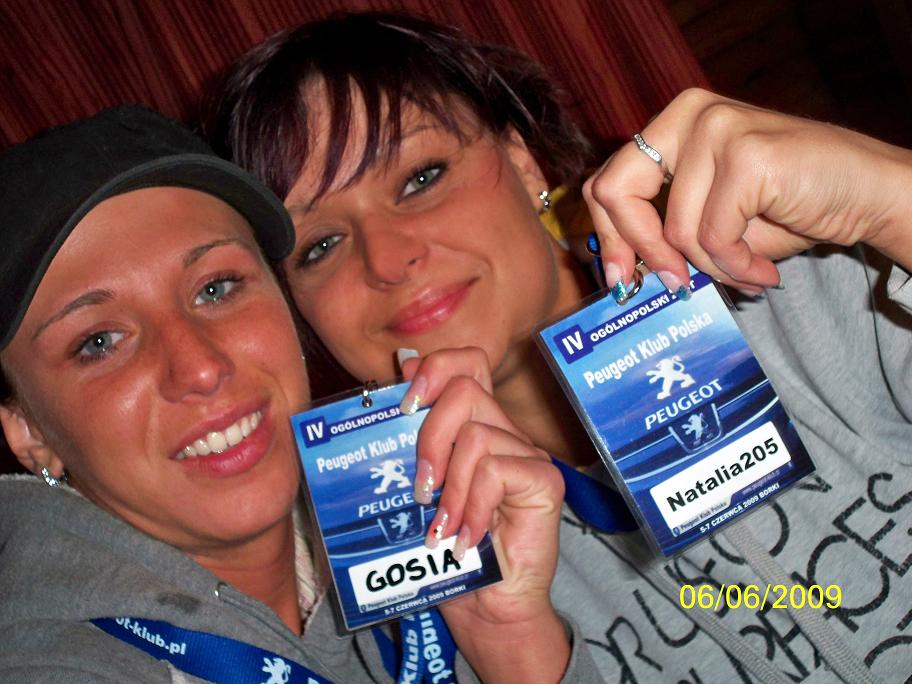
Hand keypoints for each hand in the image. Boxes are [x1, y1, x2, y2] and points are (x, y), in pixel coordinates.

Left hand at [399, 348, 568, 682]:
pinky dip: (471, 509)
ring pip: (477, 436)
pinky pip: (496, 472)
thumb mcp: (418, 490)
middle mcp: (505, 431)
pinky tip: (464, 540)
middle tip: (419, 488)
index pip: (467, 362)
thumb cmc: (447, 551)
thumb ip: (413, 435)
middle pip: (466, 390)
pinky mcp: (545, 482)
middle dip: (429, 437)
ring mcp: (528, 454)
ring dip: (449, 490)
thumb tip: (402, 366)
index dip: (435, 369)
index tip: (406, 406)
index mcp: (475, 424)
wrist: (486, 607)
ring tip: (440, 529)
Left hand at [583, 88, 911, 292]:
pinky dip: (738, 266)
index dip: (608, 236)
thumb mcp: (711, 219)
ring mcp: (717, 128)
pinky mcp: (747, 154)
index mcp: (672, 125)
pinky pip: (714, 237)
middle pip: (617, 192)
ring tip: (747, 271)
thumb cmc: (789, 207)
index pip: (607, 180)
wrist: (868, 194)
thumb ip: (664, 232)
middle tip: (672, 286)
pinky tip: (763, 268)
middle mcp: (689, 114)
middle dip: (640, 250)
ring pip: (676, 230)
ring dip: (713, 268)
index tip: (620, 278)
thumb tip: (621, 271)